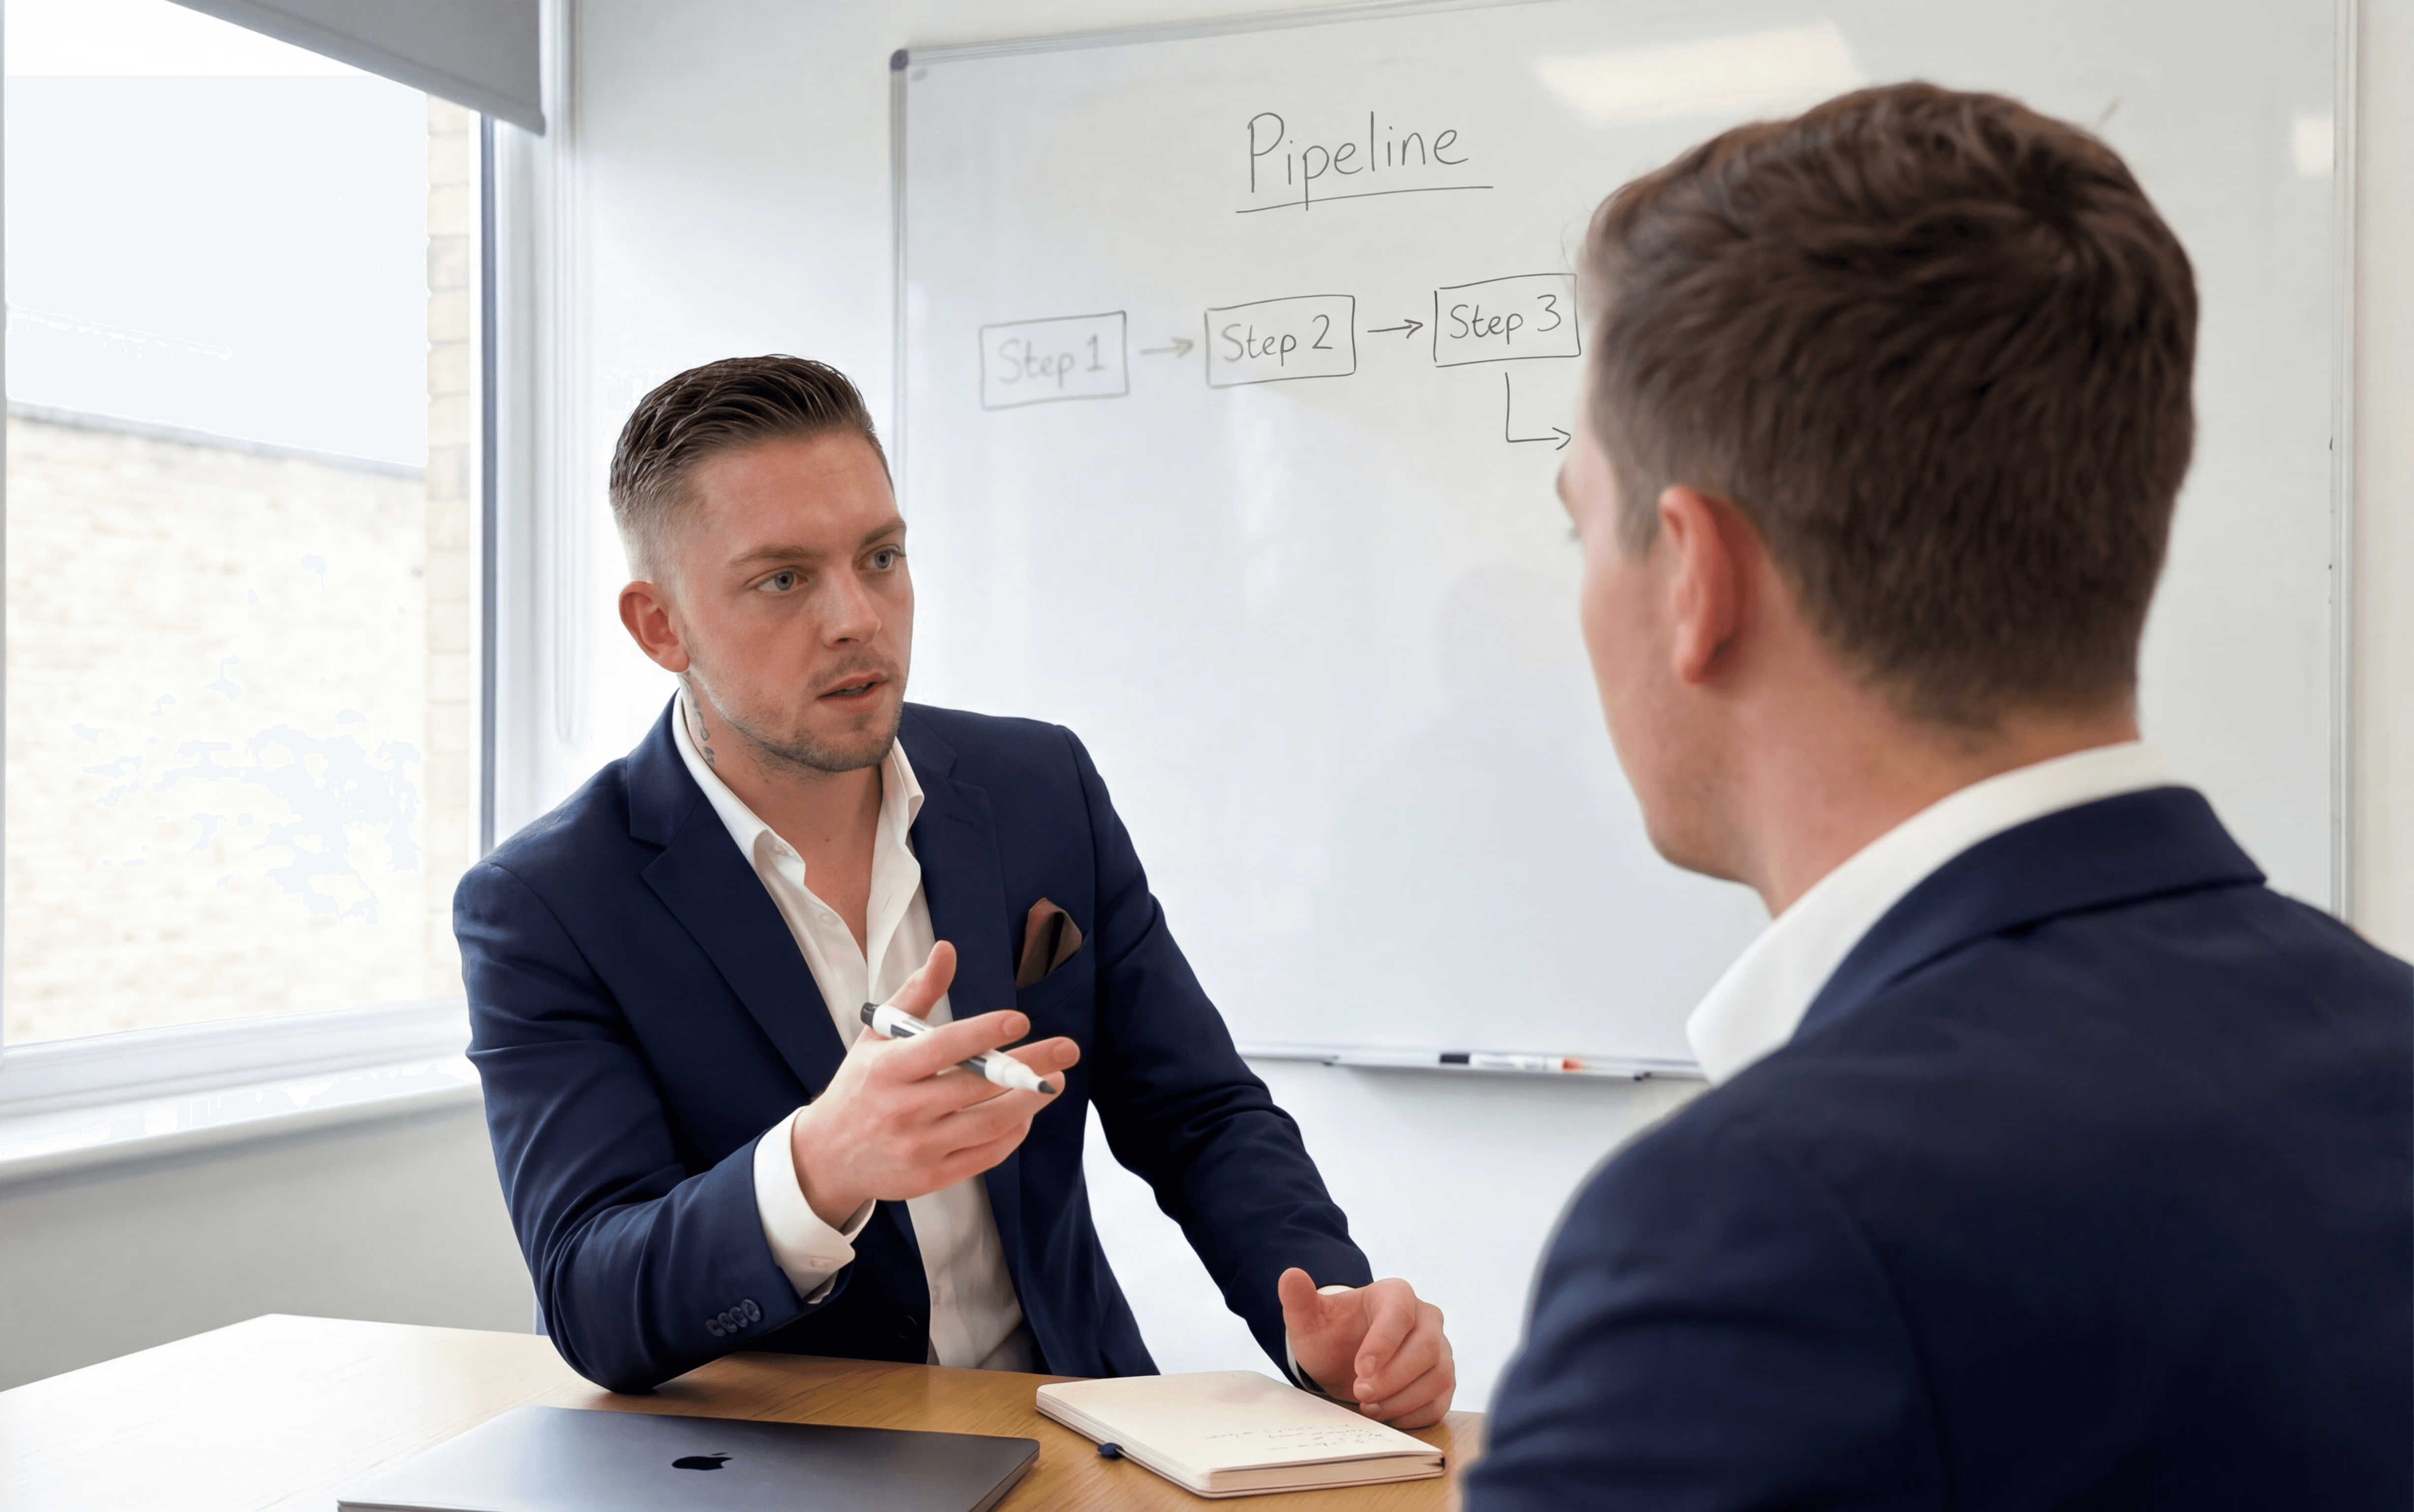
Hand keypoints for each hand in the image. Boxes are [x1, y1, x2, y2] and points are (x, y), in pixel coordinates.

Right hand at [786, 941, 1080, 1227]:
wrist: (826, 1157)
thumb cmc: (860, 1085)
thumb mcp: (877, 1036)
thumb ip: (918, 993)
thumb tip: (947, 949)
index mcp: (887, 1069)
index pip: (942, 1048)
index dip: (983, 1033)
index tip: (1020, 1021)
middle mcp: (902, 1109)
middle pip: (976, 1086)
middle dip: (1028, 1066)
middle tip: (1067, 1050)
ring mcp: (918, 1147)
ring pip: (988, 1124)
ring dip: (1029, 1102)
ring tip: (1056, 1081)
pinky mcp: (931, 1178)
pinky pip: (984, 1156)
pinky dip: (1012, 1134)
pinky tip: (1026, 1113)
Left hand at [1278, 1269, 1455, 1428]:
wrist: (1344, 1357)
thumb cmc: (1330, 1334)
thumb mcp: (1308, 1319)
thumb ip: (1299, 1299)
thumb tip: (1290, 1275)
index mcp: (1396, 1294)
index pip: (1400, 1314)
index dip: (1383, 1344)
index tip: (1360, 1370)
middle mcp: (1426, 1317)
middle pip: (1427, 1349)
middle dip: (1393, 1377)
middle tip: (1359, 1393)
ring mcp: (1440, 1349)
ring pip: (1439, 1377)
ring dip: (1403, 1399)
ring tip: (1369, 1406)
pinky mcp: (1442, 1379)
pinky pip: (1441, 1402)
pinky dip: (1413, 1415)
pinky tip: (1385, 1414)